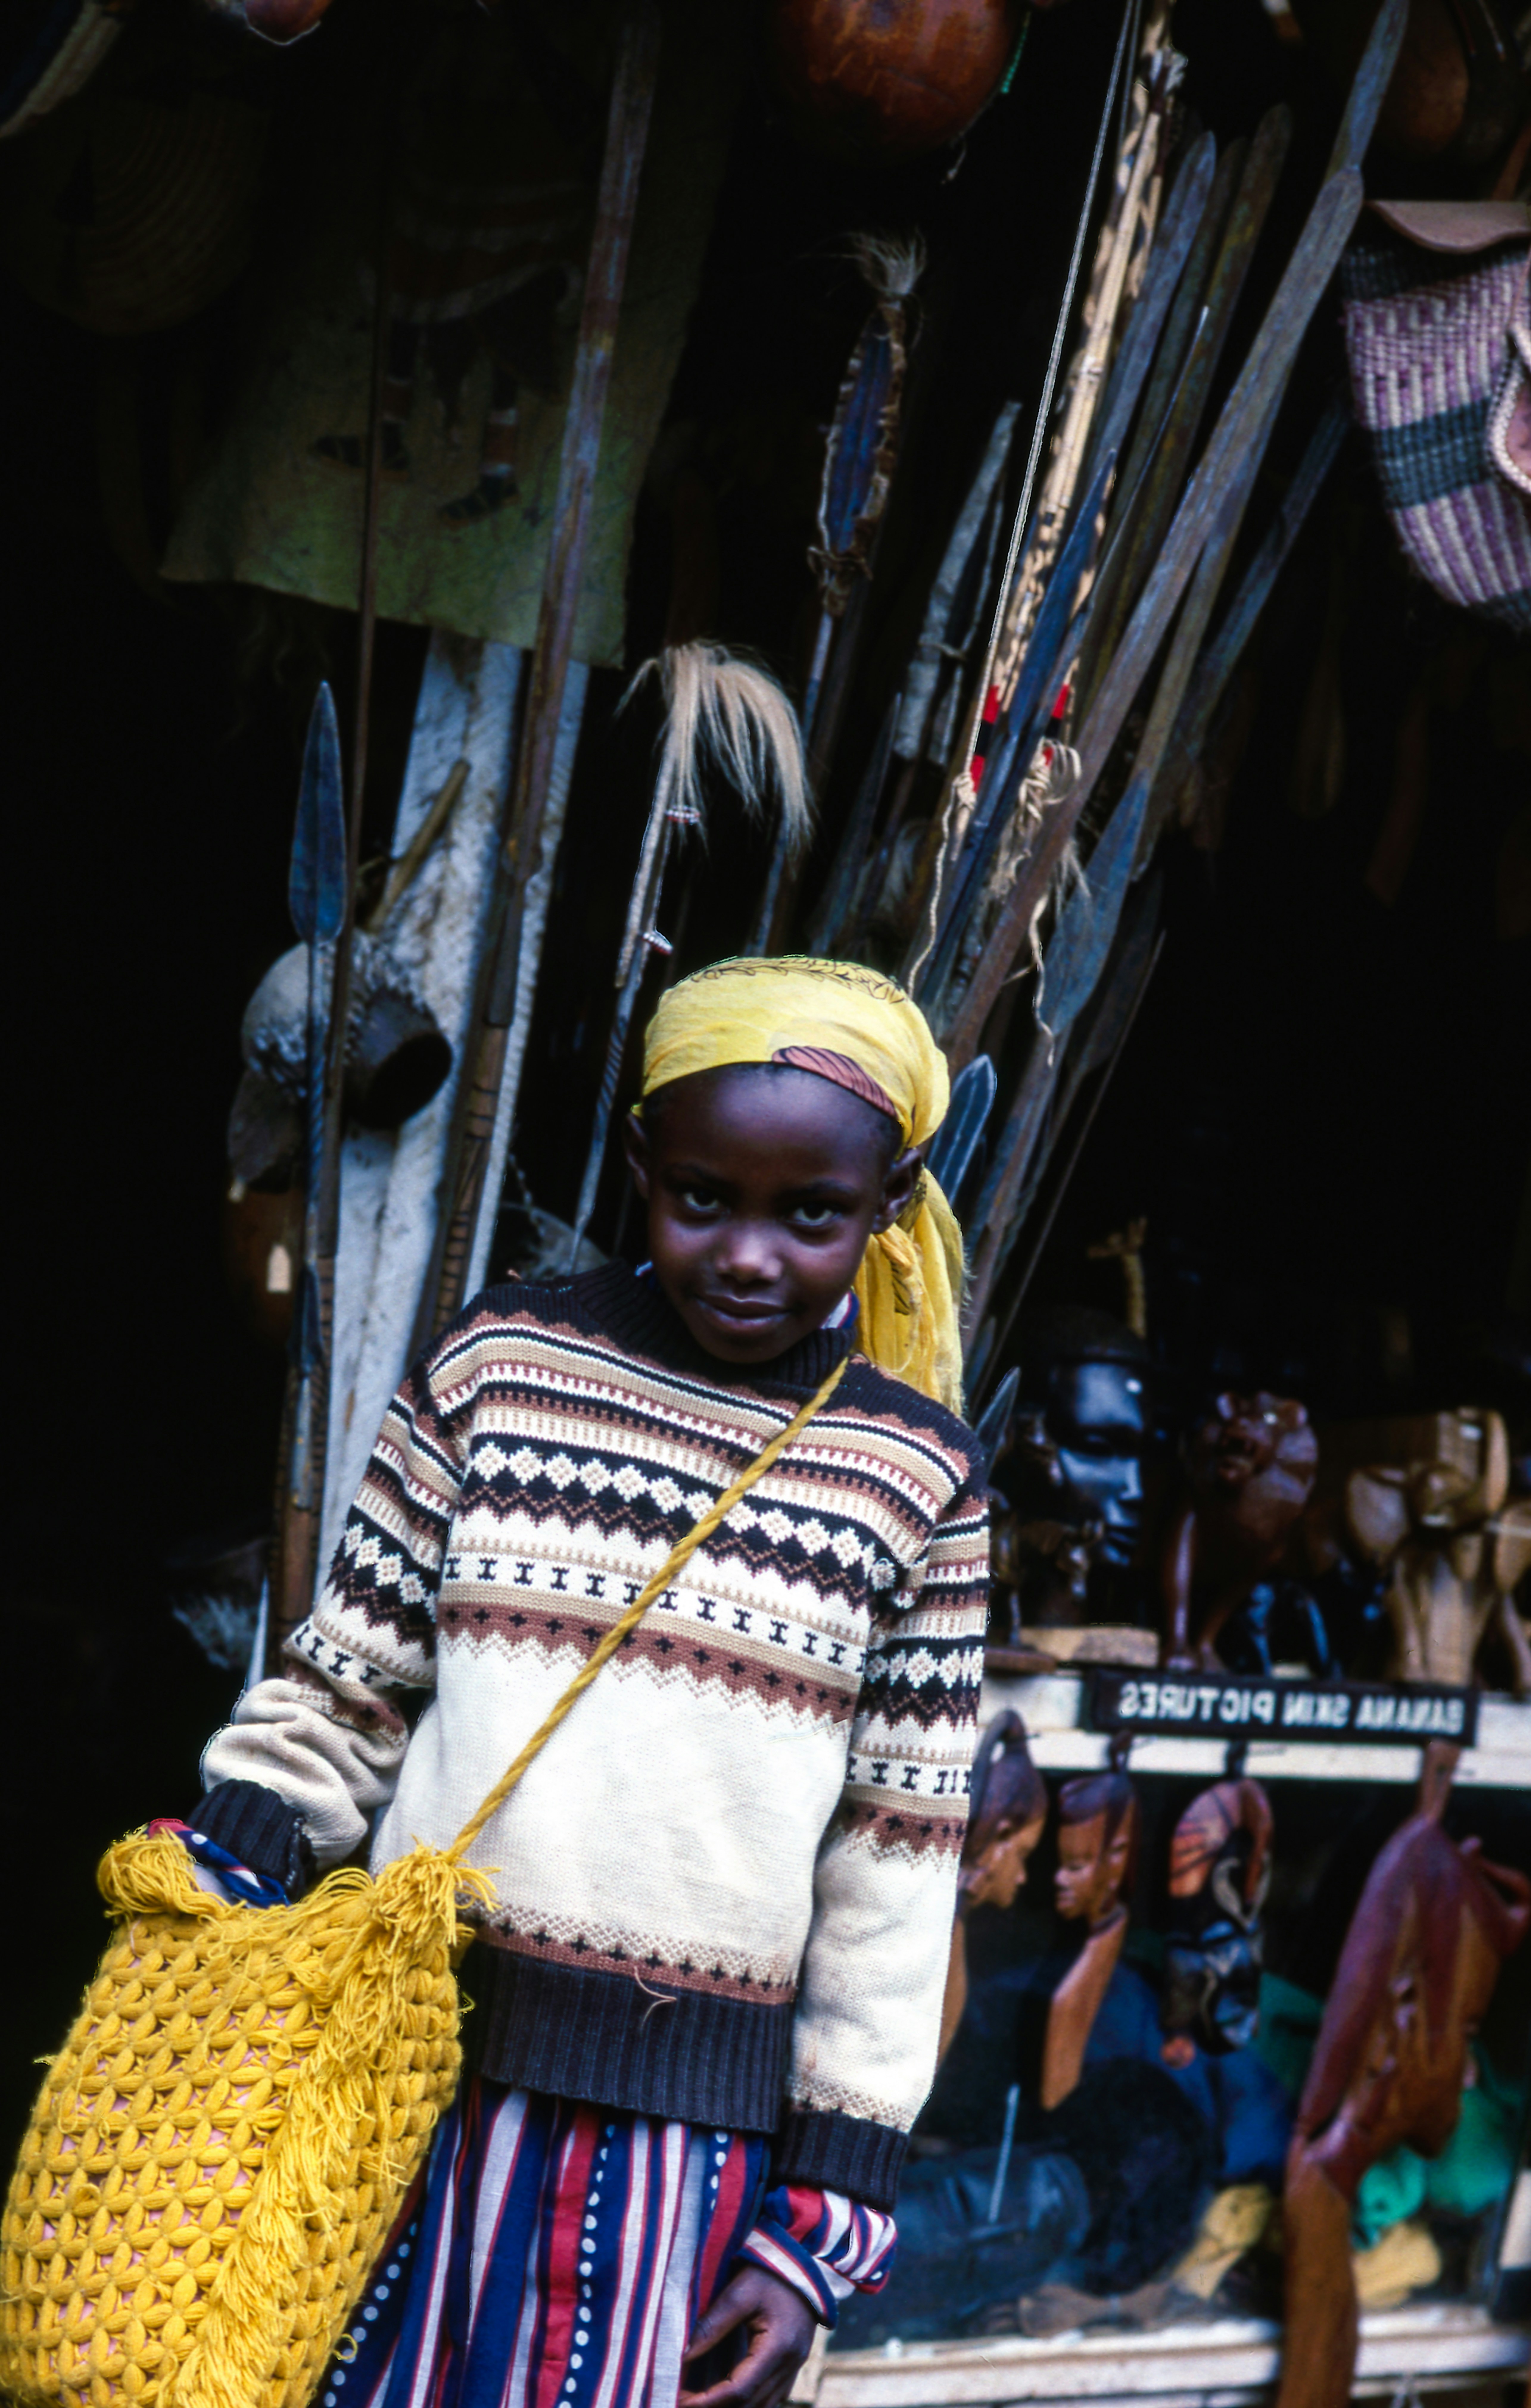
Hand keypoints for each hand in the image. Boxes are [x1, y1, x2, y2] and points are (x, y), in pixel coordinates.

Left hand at [679, 2264, 818, 2407]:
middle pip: (750, 2403)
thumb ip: (712, 2324)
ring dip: (733, 2406)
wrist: (803, 2262)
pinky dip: (749, 2400)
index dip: (707, 2401)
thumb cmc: (770, 2273)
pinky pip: (772, 2395)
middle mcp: (790, 2364)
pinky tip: (728, 2393)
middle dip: (715, 2407)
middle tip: (684, 2401)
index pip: (739, 2390)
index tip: (680, 2400)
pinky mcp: (794, 2362)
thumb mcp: (739, 2292)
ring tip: (701, 2400)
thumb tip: (683, 2355)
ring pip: (762, 2404)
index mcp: (778, 2347)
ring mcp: (795, 2366)